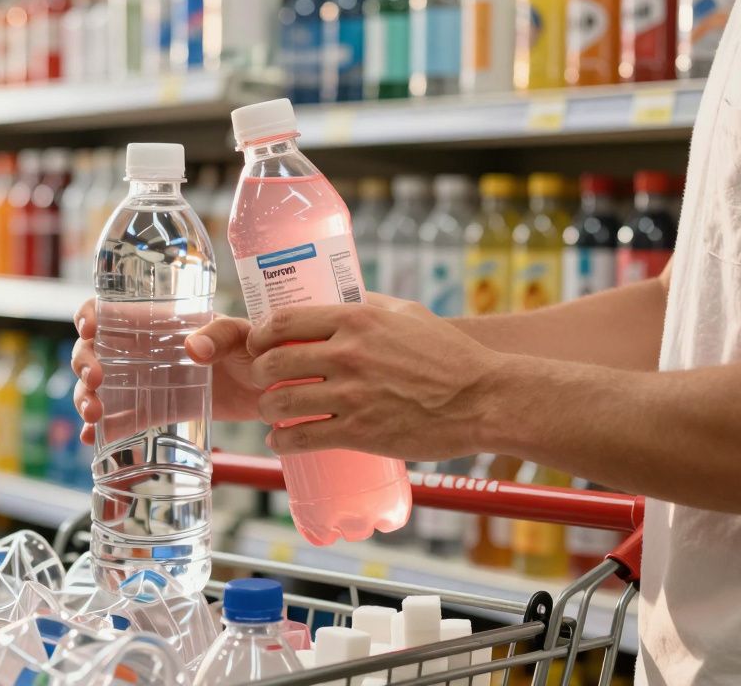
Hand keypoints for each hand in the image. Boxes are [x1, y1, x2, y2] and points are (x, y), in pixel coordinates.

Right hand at [71, 299, 261, 444]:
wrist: (270, 389)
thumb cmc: (256, 348)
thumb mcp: (241, 334)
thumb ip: (220, 334)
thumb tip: (192, 347)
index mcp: (159, 321)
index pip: (112, 310)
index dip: (89, 315)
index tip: (88, 330)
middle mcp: (144, 348)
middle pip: (95, 350)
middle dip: (84, 364)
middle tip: (94, 381)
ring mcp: (146, 381)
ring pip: (99, 386)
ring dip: (85, 398)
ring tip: (93, 416)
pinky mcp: (156, 410)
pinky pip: (120, 417)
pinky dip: (101, 430)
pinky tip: (91, 439)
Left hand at [247, 294, 495, 460]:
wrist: (482, 399)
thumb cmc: (450, 355)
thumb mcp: (409, 314)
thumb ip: (370, 304)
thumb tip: (340, 298)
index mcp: (356, 319)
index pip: (284, 321)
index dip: (260, 335)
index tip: (258, 345)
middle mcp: (347, 354)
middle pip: (273, 363)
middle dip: (259, 374)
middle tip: (262, 381)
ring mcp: (351, 395)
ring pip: (281, 402)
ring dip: (268, 409)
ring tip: (272, 413)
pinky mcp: (358, 432)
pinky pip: (301, 437)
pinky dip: (283, 441)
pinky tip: (282, 441)